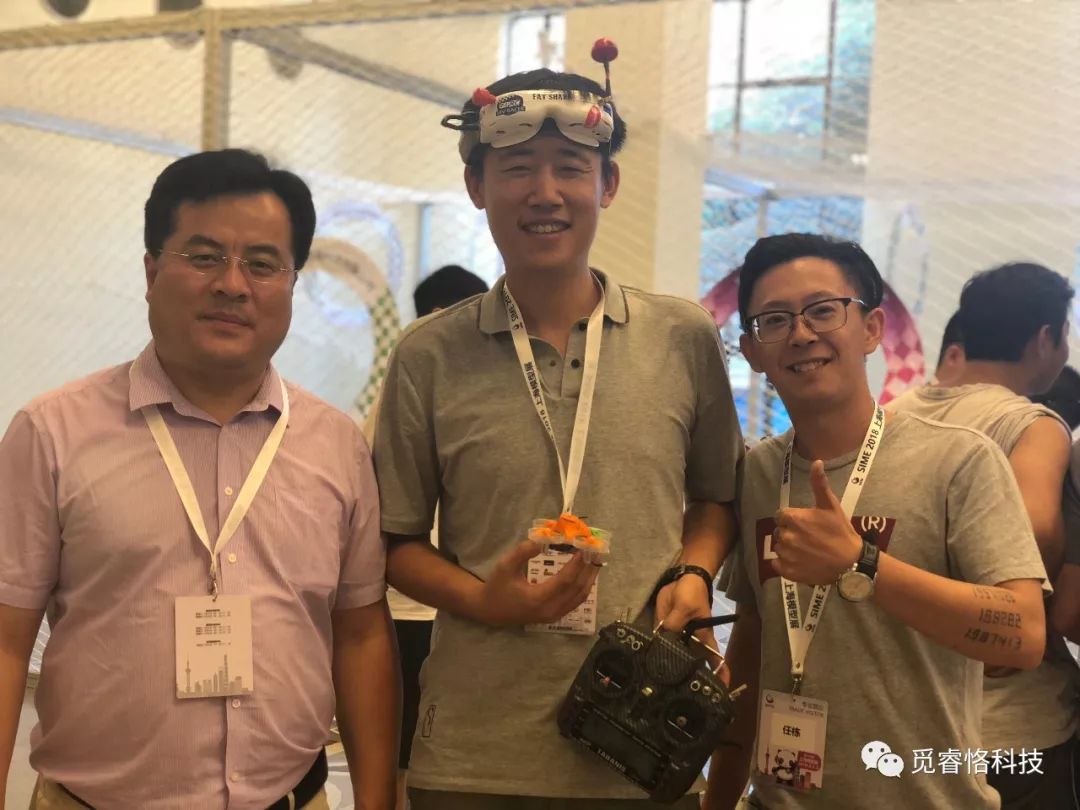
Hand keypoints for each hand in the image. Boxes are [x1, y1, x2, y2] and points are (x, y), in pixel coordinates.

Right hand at [474, 539, 599, 626]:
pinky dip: (583, 586)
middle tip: (595, 550)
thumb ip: (522, 552)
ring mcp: (554, 616)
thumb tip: (542, 540)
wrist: (490, 610)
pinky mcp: (555, 616)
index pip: (565, 580)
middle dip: (588, 568)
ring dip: (589, 577)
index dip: (576, 563)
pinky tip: (586, 573)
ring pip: (580, 597)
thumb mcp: (505, 565)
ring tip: (595, 559)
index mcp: (538, 599)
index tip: (584, 547)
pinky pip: (575, 601)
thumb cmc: (497, 586)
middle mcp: (550, 610)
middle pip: (578, 589)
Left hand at [655, 573, 729, 683]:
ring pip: (672, 654)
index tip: (719, 693)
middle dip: (686, 678)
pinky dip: (654, 650)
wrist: (682, 578)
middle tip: (675, 695)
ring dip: (666, 665)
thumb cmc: (692, 592)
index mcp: (702, 638)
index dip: (720, 675)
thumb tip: (662, 639)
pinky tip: (644, 662)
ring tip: (656, 686)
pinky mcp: (664, 628)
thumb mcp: (684, 606)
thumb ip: (674, 623)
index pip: (715, 659)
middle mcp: (690, 641)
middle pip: (691, 663)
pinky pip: (660, 641)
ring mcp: (677, 635)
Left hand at [772, 460, 861, 585]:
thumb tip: (816, 461)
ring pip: (779, 547)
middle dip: (791, 533)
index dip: (792, 519)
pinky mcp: (787, 571)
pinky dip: (786, 564)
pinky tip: (801, 562)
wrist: (851, 563)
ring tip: (807, 551)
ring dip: (789, 548)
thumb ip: (819, 483)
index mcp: (793, 518)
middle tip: (809, 538)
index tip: (806, 524)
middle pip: (779, 531)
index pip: (781, 516)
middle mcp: (786, 536)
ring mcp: (786, 555)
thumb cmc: (841, 532)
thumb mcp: (830, 505)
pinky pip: (777, 564)